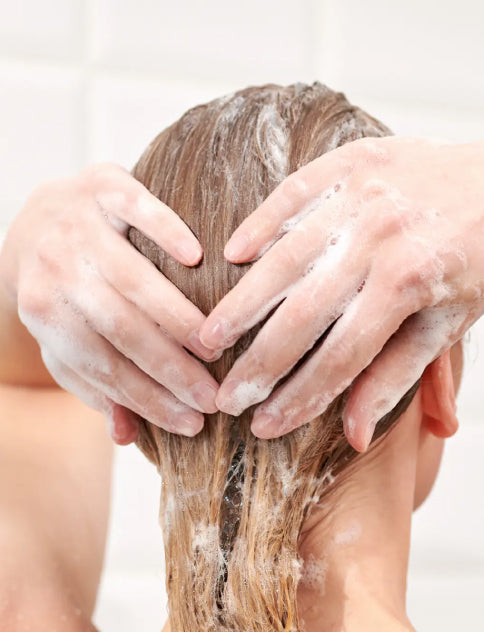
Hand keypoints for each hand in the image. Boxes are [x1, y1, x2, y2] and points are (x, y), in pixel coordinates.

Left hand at [3, 163, 219, 442]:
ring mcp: (74, 221)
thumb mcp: (67, 344)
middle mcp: (52, 265)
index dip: (145, 398)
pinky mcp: (99, 182)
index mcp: (40, 310)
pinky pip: (136, 208)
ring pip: (131, 276)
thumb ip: (96, 387)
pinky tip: (198, 259)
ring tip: (215, 348)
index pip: (99, 364)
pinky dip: (165, 231)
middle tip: (214, 397)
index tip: (191, 423)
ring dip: (177, 317)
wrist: (36, 221)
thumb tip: (126, 436)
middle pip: (117, 326)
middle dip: (168, 368)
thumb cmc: (64, 297)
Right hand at [199, 137, 483, 449]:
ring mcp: (363, 196)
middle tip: (222, 396)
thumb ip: (397, 375)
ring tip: (207, 338)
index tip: (263, 425)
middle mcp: (381, 239)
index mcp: (411, 284)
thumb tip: (353, 436)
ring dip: (241, 303)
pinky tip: (230, 258)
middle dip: (258, 363)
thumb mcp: (451, 323)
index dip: (298, 396)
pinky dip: (257, 226)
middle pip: (301, 314)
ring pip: (283, 258)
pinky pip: (291, 196)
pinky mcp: (351, 162)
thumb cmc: (482, 258)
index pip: (340, 356)